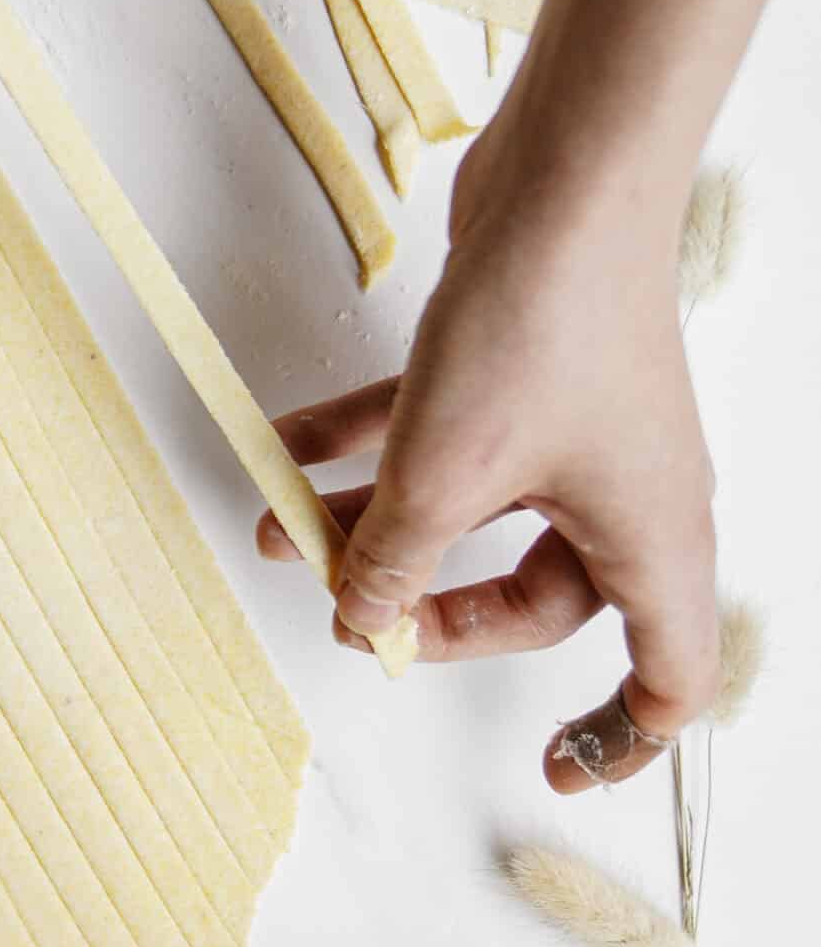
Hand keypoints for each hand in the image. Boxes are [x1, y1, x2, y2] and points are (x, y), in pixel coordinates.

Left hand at [258, 134, 718, 792]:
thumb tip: (362, 618)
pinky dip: (368, 446)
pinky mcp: (526, 370)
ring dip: (377, 525)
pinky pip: (443, 436)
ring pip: (474, 511)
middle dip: (435, 612)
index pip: (667, 678)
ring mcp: (577, 429)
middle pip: (538, 597)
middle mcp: (625, 494)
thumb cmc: (545, 326)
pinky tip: (281, 446)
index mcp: (648, 543)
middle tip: (356, 616)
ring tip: (278, 533)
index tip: (555, 768)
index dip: (617, 739)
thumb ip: (397, 561)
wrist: (564, 178)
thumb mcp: (446, 474)